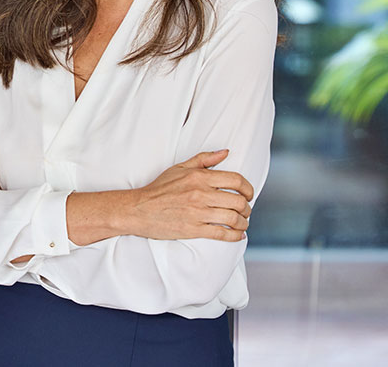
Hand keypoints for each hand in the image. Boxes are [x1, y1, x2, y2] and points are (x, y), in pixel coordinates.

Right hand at [123, 149, 253, 242]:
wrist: (139, 209)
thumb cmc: (159, 189)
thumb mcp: (179, 168)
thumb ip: (204, 159)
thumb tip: (225, 152)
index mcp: (199, 177)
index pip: (236, 180)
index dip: (248, 189)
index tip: (248, 194)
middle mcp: (200, 194)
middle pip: (238, 201)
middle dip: (247, 208)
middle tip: (245, 211)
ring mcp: (198, 213)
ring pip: (233, 218)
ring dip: (243, 222)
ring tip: (242, 223)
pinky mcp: (194, 229)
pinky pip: (222, 233)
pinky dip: (235, 235)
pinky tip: (237, 234)